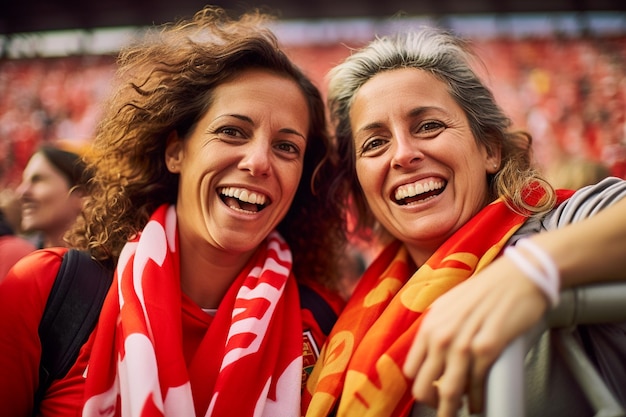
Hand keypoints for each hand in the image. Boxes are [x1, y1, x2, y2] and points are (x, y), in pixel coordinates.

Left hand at [402, 255, 548, 415]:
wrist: (518, 277)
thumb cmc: (488, 291)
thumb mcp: (450, 306)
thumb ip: (438, 330)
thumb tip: (433, 356)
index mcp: (430, 324)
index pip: (412, 368)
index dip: (420, 385)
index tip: (428, 393)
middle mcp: (441, 334)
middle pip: (425, 386)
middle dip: (433, 403)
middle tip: (442, 409)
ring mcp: (463, 343)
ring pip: (449, 391)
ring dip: (452, 409)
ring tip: (456, 414)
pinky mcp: (487, 348)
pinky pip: (476, 385)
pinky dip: (476, 400)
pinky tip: (478, 404)